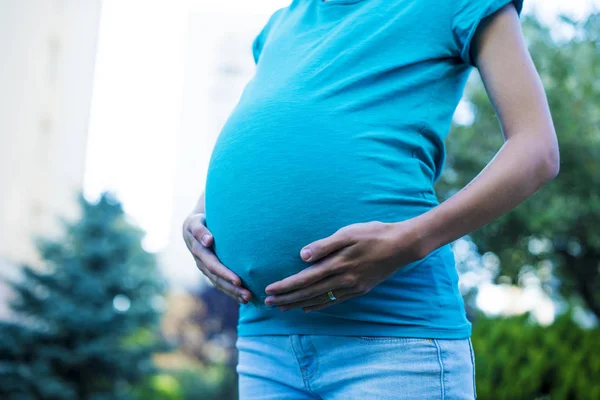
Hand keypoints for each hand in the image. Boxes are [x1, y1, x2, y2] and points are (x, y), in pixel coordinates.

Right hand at [182, 212, 251, 303]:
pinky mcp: (210, 271)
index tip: (238, 281)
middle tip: (248, 295)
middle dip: (232, 287)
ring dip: (233, 292)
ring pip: (219, 283)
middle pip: (217, 278)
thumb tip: (209, 241)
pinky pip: (220, 283)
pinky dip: (231, 291)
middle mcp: (200, 262)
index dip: (225, 273)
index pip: (213, 264)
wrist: (193, 225)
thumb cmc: (199, 220)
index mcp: (198, 250)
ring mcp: (204, 268)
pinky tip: (243, 298)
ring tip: (248, 299)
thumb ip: (200, 230)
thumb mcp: (195, 222)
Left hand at [263, 220, 425, 311]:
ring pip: (319, 300)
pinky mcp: (359, 289)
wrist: (402, 245)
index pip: (305, 279)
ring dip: (299, 304)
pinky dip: (318, 306)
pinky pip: (334, 301)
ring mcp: (352, 287)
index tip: (269, 290)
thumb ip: (324, 245)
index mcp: (338, 265)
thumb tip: (302, 256)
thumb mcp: (348, 233)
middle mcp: (343, 280)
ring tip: (283, 308)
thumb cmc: (373, 234)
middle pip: (309, 293)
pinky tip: (308, 308)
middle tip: (268, 304)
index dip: (286, 286)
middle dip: (287, 299)